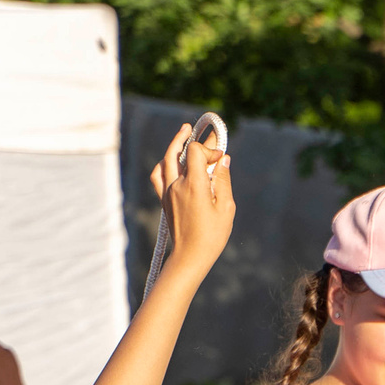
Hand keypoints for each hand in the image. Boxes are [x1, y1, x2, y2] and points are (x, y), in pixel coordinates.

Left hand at [147, 123, 236, 278]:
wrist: (189, 256)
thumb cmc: (212, 236)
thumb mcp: (226, 208)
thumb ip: (223, 181)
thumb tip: (223, 160)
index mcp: (193, 185)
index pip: (196, 152)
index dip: (209, 150)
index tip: (222, 159)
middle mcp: (177, 185)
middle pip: (179, 152)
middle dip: (188, 138)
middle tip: (194, 127)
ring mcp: (168, 191)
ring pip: (166, 160)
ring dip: (174, 145)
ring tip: (182, 134)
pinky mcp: (164, 199)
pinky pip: (158, 174)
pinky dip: (164, 162)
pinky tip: (169, 160)